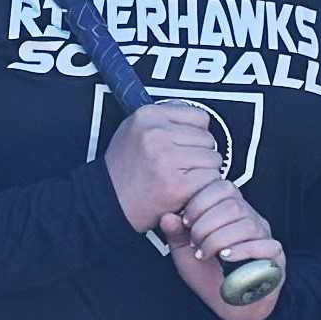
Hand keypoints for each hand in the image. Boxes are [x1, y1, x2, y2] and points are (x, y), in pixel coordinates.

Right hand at [104, 100, 223, 229]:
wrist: (107, 203)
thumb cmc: (122, 170)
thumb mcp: (133, 129)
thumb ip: (165, 119)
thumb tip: (199, 120)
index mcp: (147, 116)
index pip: (199, 117)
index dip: (194, 134)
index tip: (180, 147)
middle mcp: (156, 134)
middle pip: (208, 139)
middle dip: (199, 154)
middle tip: (178, 167)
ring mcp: (167, 159)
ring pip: (213, 159)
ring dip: (203, 172)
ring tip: (179, 178)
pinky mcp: (177, 184)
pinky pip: (211, 179)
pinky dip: (202, 188)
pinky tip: (184, 191)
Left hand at [160, 180, 282, 319]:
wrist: (227, 304)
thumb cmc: (208, 275)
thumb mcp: (184, 252)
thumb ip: (176, 234)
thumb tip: (167, 216)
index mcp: (230, 211)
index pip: (222, 188)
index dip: (200, 203)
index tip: (186, 223)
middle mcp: (250, 219)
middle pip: (233, 205)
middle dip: (206, 225)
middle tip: (196, 244)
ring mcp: (264, 236)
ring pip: (247, 224)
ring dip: (219, 240)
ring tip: (205, 254)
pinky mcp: (275, 256)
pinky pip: (264, 245)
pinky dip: (241, 251)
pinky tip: (225, 258)